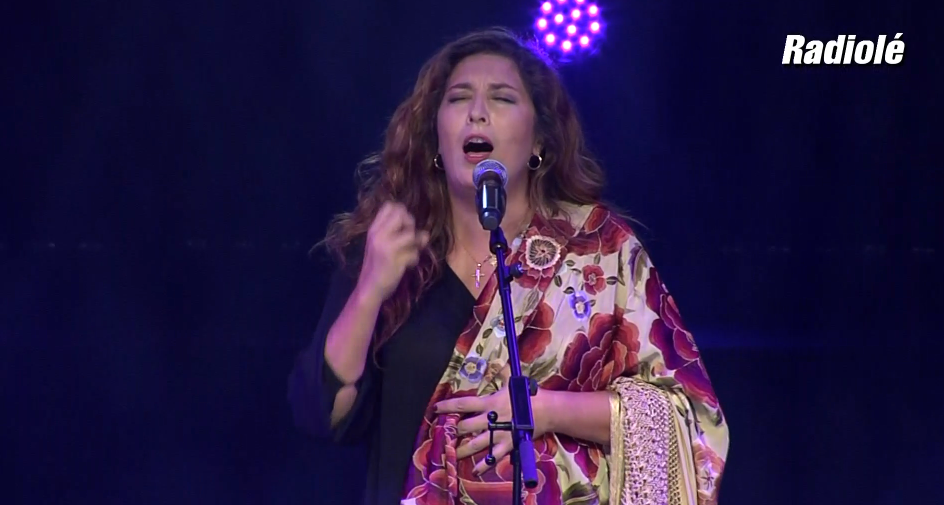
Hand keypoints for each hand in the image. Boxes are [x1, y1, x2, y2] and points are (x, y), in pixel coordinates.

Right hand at [357, 202, 429, 302]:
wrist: (369, 288)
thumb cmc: (376, 265)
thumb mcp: (380, 244)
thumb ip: (397, 233)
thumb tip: (424, 231)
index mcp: (373, 229)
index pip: (390, 206)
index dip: (402, 213)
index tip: (402, 226)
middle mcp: (379, 234)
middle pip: (403, 215)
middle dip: (411, 226)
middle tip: (408, 240)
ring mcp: (387, 246)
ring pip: (411, 234)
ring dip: (415, 245)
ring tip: (409, 253)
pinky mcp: (395, 260)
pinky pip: (414, 253)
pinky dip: (414, 259)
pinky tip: (407, 265)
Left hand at [434, 365, 549, 475]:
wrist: (547, 410)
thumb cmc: (529, 395)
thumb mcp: (513, 382)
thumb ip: (503, 372)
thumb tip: (498, 361)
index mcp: (490, 403)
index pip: (463, 404)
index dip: (448, 407)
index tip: (436, 409)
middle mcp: (492, 419)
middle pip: (466, 426)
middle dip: (454, 431)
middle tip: (444, 434)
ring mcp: (499, 434)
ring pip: (476, 444)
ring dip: (462, 450)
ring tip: (451, 454)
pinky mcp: (508, 445)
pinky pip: (494, 458)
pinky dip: (484, 465)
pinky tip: (475, 470)